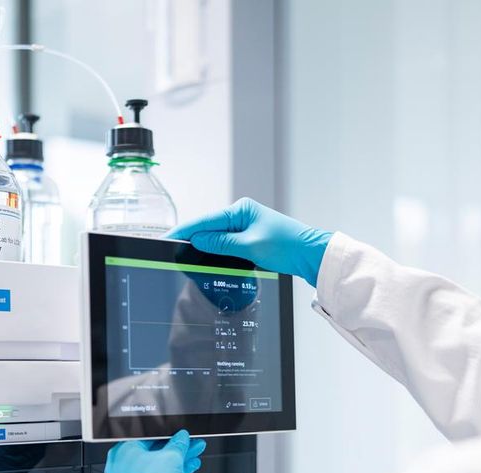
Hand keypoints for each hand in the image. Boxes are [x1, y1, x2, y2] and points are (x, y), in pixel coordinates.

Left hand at [105, 430, 206, 472]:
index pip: (152, 437)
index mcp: (124, 448)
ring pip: (157, 466)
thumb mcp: (171, 457)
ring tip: (193, 458)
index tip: (184, 439)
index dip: (173, 437)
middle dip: (178, 450)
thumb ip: (178, 445)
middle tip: (192, 447)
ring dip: (177, 462)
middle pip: (156, 452)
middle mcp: (121, 463)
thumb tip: (182, 438)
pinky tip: (185, 470)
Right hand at [168, 198, 333, 286]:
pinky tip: (207, 255)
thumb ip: (222, 244)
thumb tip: (198, 241)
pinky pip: (227, 243)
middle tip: (171, 248)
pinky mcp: (251, 238)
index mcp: (242, 210)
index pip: (206, 220)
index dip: (186, 230)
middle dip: (192, 237)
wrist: (311, 255)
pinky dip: (217, 249)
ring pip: (217, 236)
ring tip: (184, 253)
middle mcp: (243, 215)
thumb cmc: (288, 245)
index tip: (169, 236)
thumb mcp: (250, 245)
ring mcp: (247, 227)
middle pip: (209, 227)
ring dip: (204, 245)